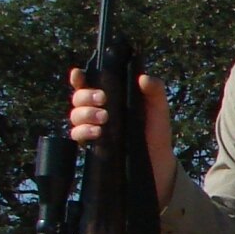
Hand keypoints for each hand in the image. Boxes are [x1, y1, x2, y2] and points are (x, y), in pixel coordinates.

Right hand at [68, 68, 176, 206]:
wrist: (157, 159)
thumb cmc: (156, 130)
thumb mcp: (158, 108)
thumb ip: (154, 90)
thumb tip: (142, 78)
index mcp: (111, 97)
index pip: (88, 83)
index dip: (79, 78)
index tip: (78, 74)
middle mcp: (98, 110)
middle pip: (78, 98)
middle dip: (85, 96)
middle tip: (102, 99)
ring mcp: (93, 127)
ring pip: (75, 115)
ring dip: (85, 113)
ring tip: (104, 118)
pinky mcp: (92, 144)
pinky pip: (77, 135)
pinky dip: (84, 131)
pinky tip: (98, 132)